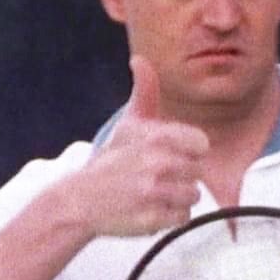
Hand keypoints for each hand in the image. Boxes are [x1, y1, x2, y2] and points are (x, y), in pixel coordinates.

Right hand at [69, 55, 208, 236]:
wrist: (78, 200)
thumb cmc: (111, 161)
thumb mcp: (128, 124)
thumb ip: (144, 92)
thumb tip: (140, 60)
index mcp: (156, 138)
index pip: (201, 144)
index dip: (189, 151)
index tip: (172, 155)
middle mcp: (157, 164)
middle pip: (198, 172)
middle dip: (180, 176)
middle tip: (155, 177)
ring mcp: (154, 193)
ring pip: (192, 197)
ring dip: (176, 198)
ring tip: (152, 193)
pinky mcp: (152, 219)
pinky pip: (181, 218)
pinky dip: (169, 217)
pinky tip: (149, 209)